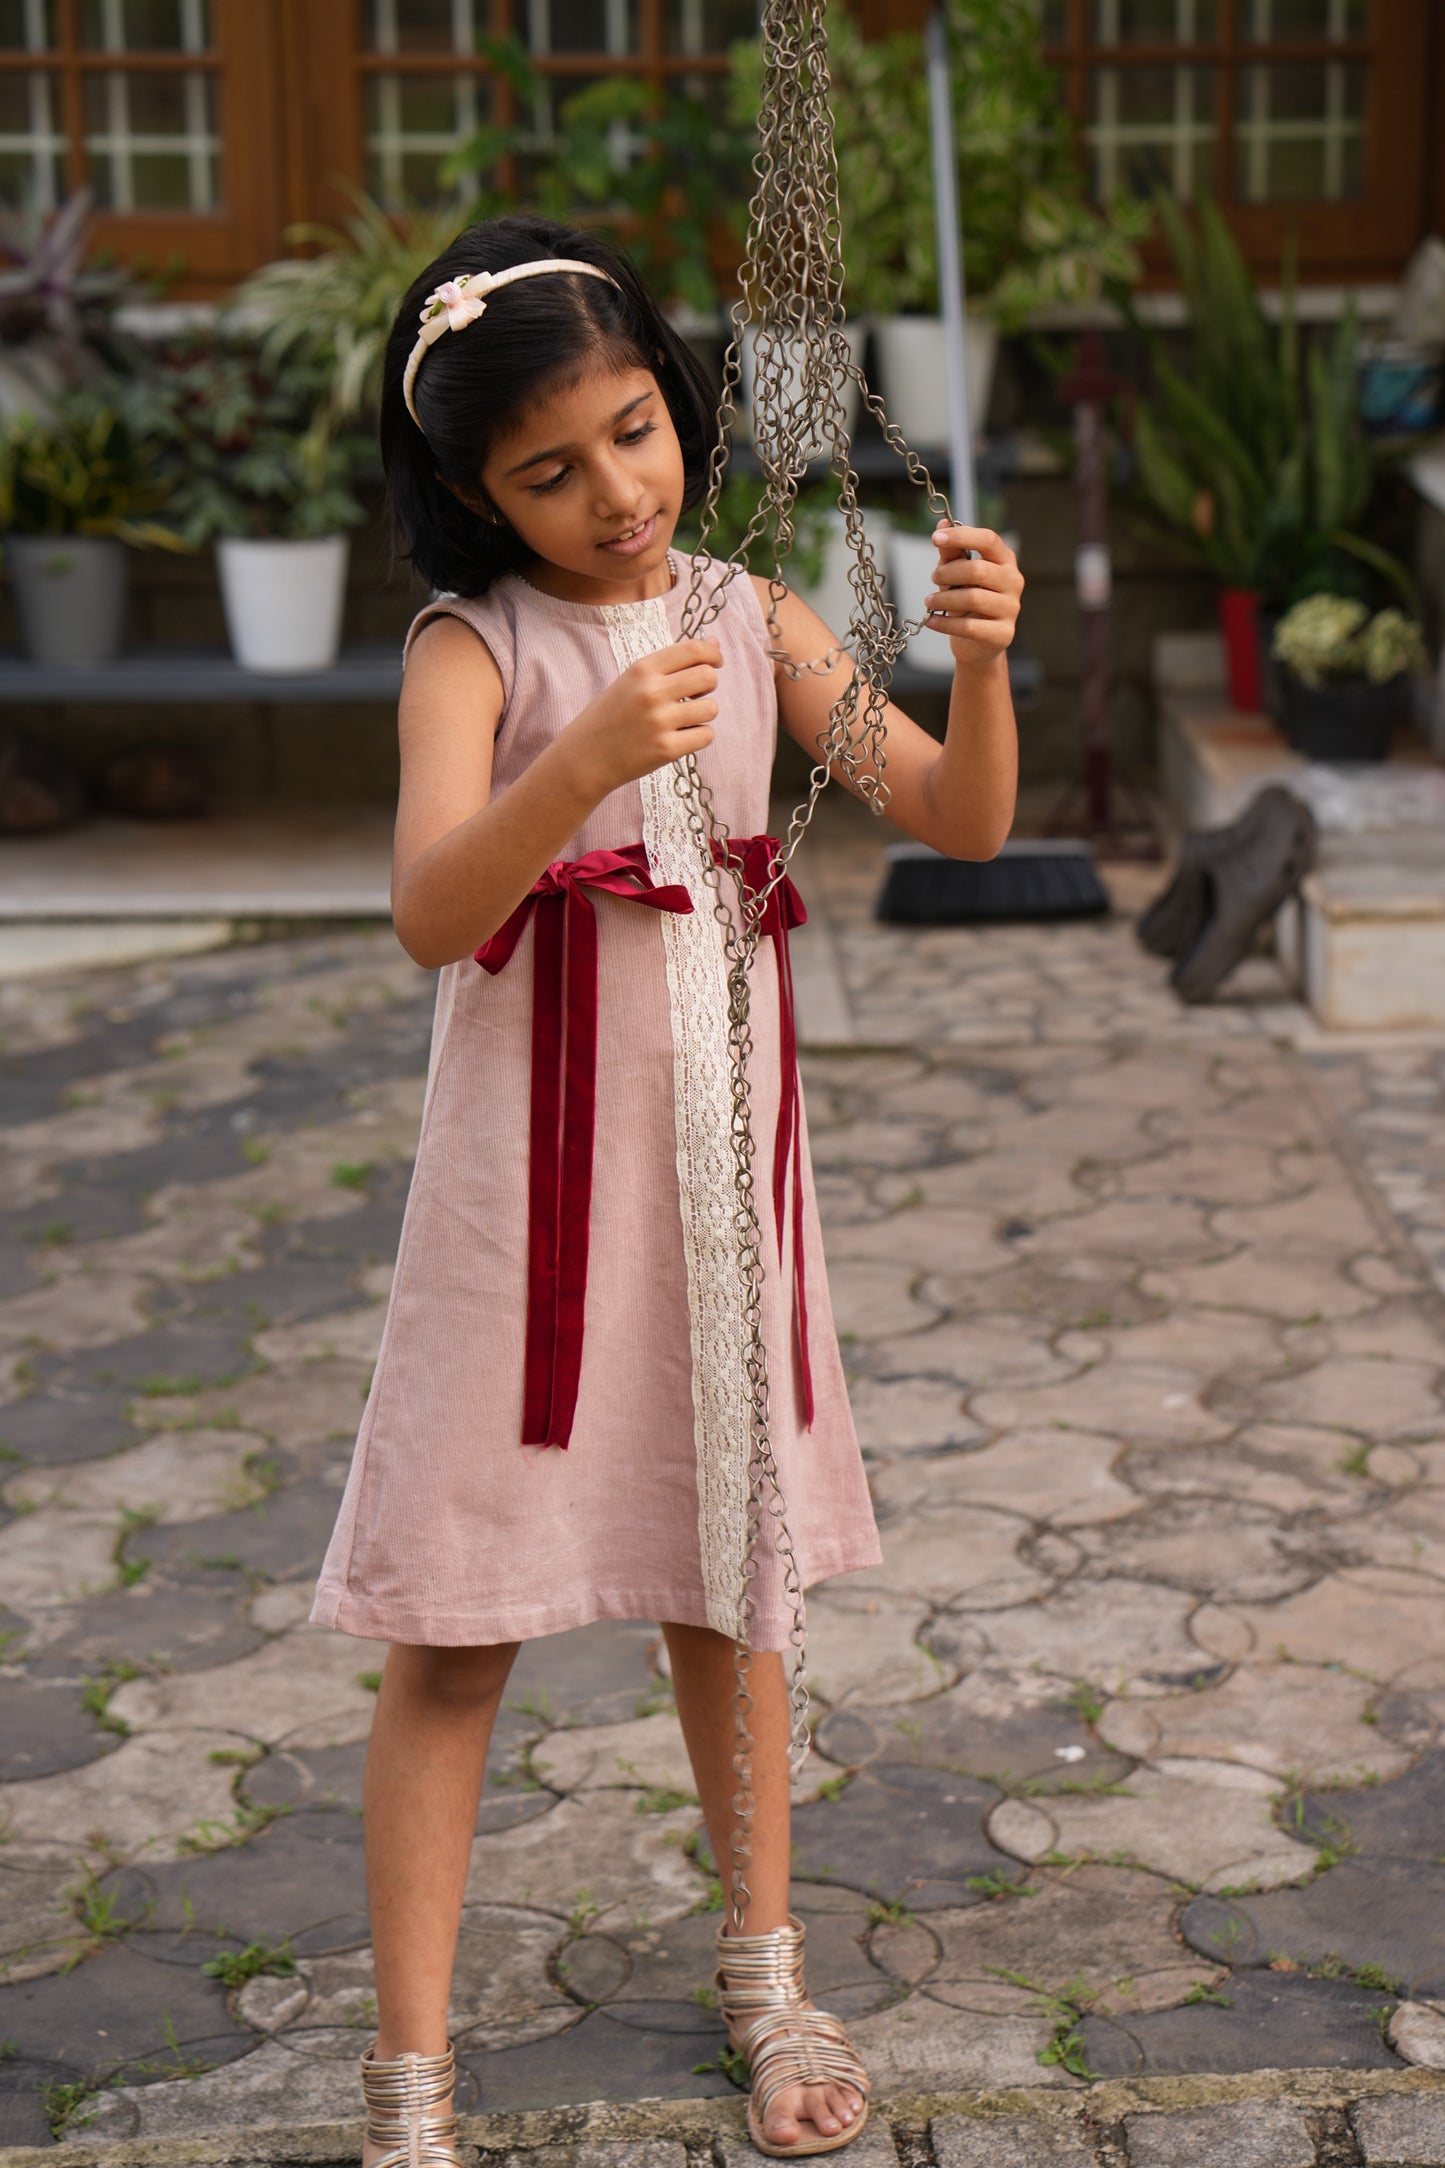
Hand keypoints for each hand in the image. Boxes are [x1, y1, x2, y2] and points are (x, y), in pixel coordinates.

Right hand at [563, 636, 720, 796]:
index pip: (693, 650)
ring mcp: (659, 722)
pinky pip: (706, 735)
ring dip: (703, 714)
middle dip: (708, 685)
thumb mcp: (633, 680)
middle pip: (707, 677)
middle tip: (694, 695)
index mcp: (642, 669)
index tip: (715, 662)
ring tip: (683, 719)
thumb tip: (715, 645)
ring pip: (711, 708)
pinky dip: (698, 736)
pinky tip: (680, 737)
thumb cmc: (612, 715)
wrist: (585, 757)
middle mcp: (651, 692)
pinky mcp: (666, 749)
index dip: (712, 654)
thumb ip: (672, 663)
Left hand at [924, 524, 1023, 674]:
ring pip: (973, 598)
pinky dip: (945, 623)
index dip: (962, 536)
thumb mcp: (957, 576)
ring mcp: (1011, 608)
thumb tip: (941, 526)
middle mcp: (1013, 581)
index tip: (936, 538)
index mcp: (1005, 560)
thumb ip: (952, 553)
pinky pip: (970, 626)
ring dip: (944, 599)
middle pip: (978, 569)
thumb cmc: (967, 603)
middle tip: (934, 577)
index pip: (989, 540)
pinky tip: (931, 621)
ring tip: (929, 601)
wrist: (976, 644)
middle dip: (949, 572)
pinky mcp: (1003, 634)